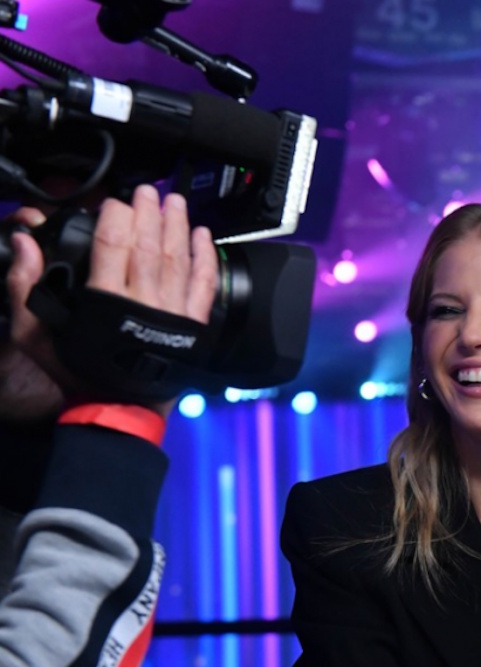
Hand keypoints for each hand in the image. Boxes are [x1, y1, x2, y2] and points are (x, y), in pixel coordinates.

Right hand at [6, 184, 217, 415]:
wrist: (118, 408)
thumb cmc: (78, 370)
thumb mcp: (35, 334)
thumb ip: (24, 288)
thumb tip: (24, 245)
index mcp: (105, 302)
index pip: (112, 245)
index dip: (115, 217)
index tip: (114, 202)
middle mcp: (143, 303)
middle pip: (149, 245)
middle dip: (149, 213)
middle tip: (148, 191)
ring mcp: (172, 313)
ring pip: (179, 259)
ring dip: (177, 226)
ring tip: (174, 202)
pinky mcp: (194, 325)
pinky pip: (204, 284)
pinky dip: (205, 257)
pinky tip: (203, 235)